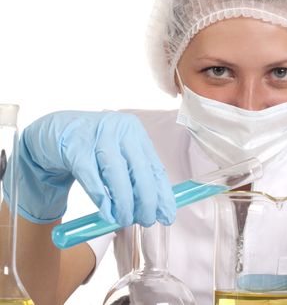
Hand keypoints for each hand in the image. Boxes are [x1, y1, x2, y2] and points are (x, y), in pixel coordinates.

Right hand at [14, 111, 174, 225]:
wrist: (54, 130)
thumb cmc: (93, 147)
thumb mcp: (119, 154)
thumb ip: (135, 176)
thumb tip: (156, 208)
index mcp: (135, 132)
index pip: (155, 167)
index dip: (163, 195)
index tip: (167, 216)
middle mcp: (120, 130)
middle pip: (140, 171)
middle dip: (147, 201)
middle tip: (147, 221)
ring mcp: (97, 137)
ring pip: (117, 176)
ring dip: (124, 204)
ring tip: (126, 220)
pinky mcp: (74, 148)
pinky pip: (92, 179)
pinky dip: (101, 200)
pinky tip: (107, 214)